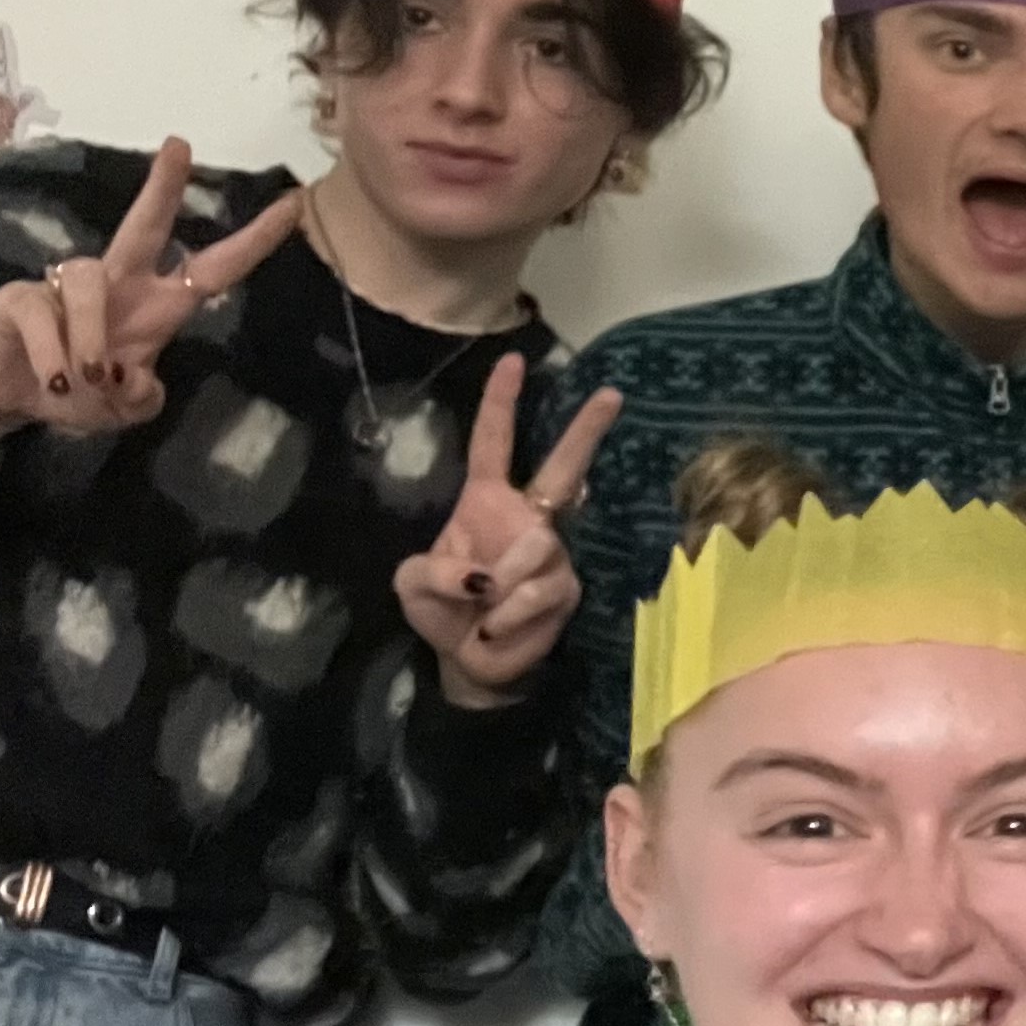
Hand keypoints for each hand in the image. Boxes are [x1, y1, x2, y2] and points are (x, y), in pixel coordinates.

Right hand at [0, 137, 304, 467]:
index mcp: (156, 308)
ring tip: (87, 381)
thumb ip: (142, 400)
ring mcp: (63, 285)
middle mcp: (116, 285)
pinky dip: (54, 360)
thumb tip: (135, 379)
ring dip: (91, 341)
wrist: (7, 397)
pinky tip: (56, 382)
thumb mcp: (124, 410)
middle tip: (179, 146)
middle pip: (144, 227)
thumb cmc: (78, 393)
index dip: (251, 243)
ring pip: (89, 285)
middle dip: (162, 188)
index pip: (212, 269)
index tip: (291, 206)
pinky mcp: (19, 296)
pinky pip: (43, 317)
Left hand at [396, 354, 617, 706]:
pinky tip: (496, 627)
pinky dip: (510, 612)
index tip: (513, 361)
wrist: (471, 663)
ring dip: (501, 582)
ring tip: (482, 609)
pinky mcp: (564, 589)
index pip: (494, 443)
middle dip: (586, 430)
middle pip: (563, 466)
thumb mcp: (412, 585)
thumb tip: (481, 575)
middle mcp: (526, 518)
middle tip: (613, 393)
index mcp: (485, 502)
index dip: (502, 402)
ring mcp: (551, 553)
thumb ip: (434, 570)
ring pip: (536, 546)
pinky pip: (539, 590)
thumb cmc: (441, 613)